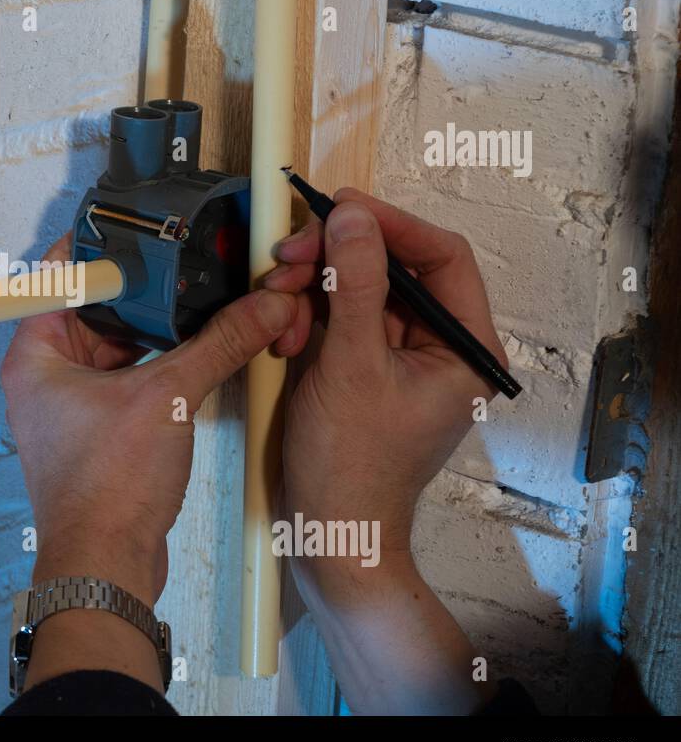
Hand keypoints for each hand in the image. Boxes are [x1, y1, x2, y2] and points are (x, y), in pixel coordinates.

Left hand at [1, 234, 305, 690]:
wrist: (107, 563)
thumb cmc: (106, 489)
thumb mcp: (170, 397)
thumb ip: (219, 343)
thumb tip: (263, 305)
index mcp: (35, 354)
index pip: (61, 274)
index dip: (104, 245)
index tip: (144, 224)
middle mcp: (44, 375)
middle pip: (96, 307)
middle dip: (146, 289)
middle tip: (189, 260)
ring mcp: (70, 404)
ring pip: (117, 344)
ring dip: (158, 328)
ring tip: (203, 299)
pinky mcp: (97, 429)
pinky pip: (128, 378)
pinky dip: (159, 363)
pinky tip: (198, 349)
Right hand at [263, 189, 508, 712]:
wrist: (327, 533)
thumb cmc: (350, 465)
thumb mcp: (349, 365)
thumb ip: (352, 285)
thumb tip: (352, 217)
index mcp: (464, 348)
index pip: (442, 257)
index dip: (391, 224)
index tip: (339, 208)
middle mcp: (439, 347)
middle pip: (393, 269)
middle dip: (334, 259)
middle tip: (286, 257)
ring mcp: (398, 358)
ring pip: (356, 290)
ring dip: (311, 289)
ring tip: (277, 304)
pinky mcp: (362, 368)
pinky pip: (337, 319)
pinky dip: (306, 317)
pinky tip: (282, 335)